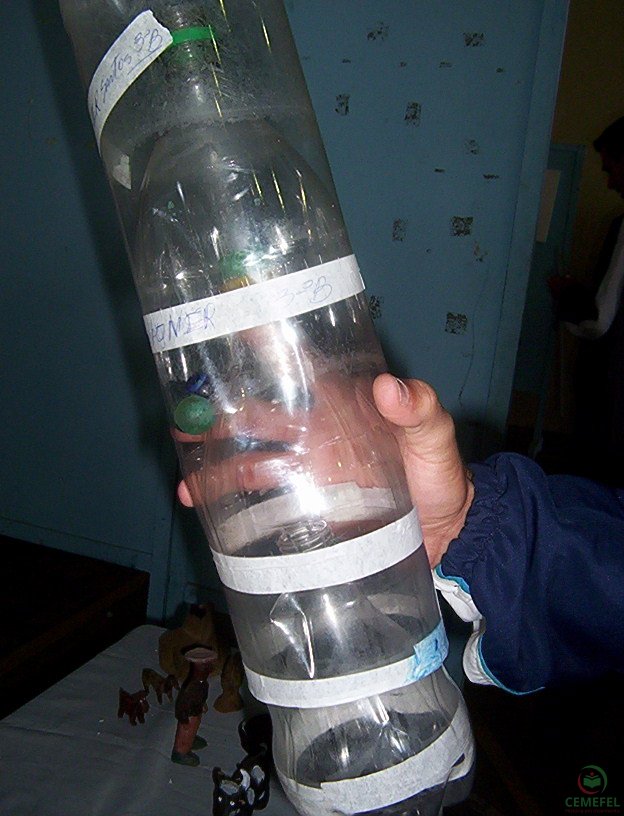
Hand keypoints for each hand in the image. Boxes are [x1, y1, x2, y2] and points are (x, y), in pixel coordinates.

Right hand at [178, 374, 473, 566]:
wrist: (445, 532)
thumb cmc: (441, 475)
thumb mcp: (436, 437)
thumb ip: (421, 410)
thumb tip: (388, 387)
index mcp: (341, 403)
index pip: (298, 365)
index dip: (263, 345)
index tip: (223, 327)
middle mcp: (316, 431)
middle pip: (257, 415)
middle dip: (218, 415)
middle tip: (184, 418)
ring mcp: (308, 470)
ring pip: (251, 461)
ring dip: (215, 468)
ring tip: (186, 484)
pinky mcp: (306, 507)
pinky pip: (262, 503)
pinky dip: (232, 507)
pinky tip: (206, 513)